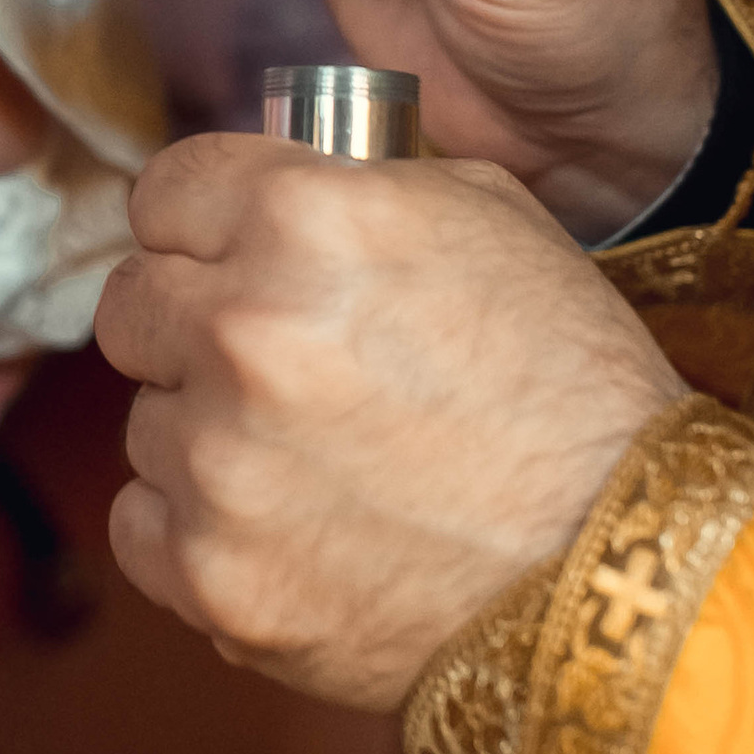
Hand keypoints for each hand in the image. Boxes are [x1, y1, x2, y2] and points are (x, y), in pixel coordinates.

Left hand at [97, 134, 686, 707]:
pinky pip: (143, 526)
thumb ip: (355, 185)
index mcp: (306, 222)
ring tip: (321, 465)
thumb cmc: (575, 391)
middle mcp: (243, 330)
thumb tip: (270, 179)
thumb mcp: (492, 222)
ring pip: (145, 420)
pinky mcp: (213, 575)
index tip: (222, 257)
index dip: (200, 226)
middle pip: (130, 304)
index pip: (164, 193)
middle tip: (272, 367)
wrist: (622, 570)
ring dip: (209, 436)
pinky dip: (200, 531)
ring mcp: (220, 462)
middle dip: (190, 325)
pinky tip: (292, 530)